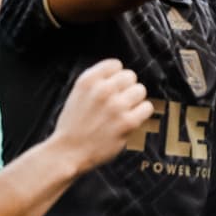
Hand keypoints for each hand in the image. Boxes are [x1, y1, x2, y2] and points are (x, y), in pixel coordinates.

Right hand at [49, 59, 152, 175]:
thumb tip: (120, 74)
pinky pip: (147, 107)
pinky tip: (130, 119)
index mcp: (87, 81)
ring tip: (124, 111)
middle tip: (119, 102)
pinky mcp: (128, 122)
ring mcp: (116, 105)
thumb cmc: (74, 125)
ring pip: (140, 90)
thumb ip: (97, 82)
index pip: (115, 64)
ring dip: (135, 100)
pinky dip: (142, 113)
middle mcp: (102, 90)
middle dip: (126, 88)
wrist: (68, 151)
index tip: (112, 88)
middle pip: (130, 76)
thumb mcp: (77, 94)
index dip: (116, 76)